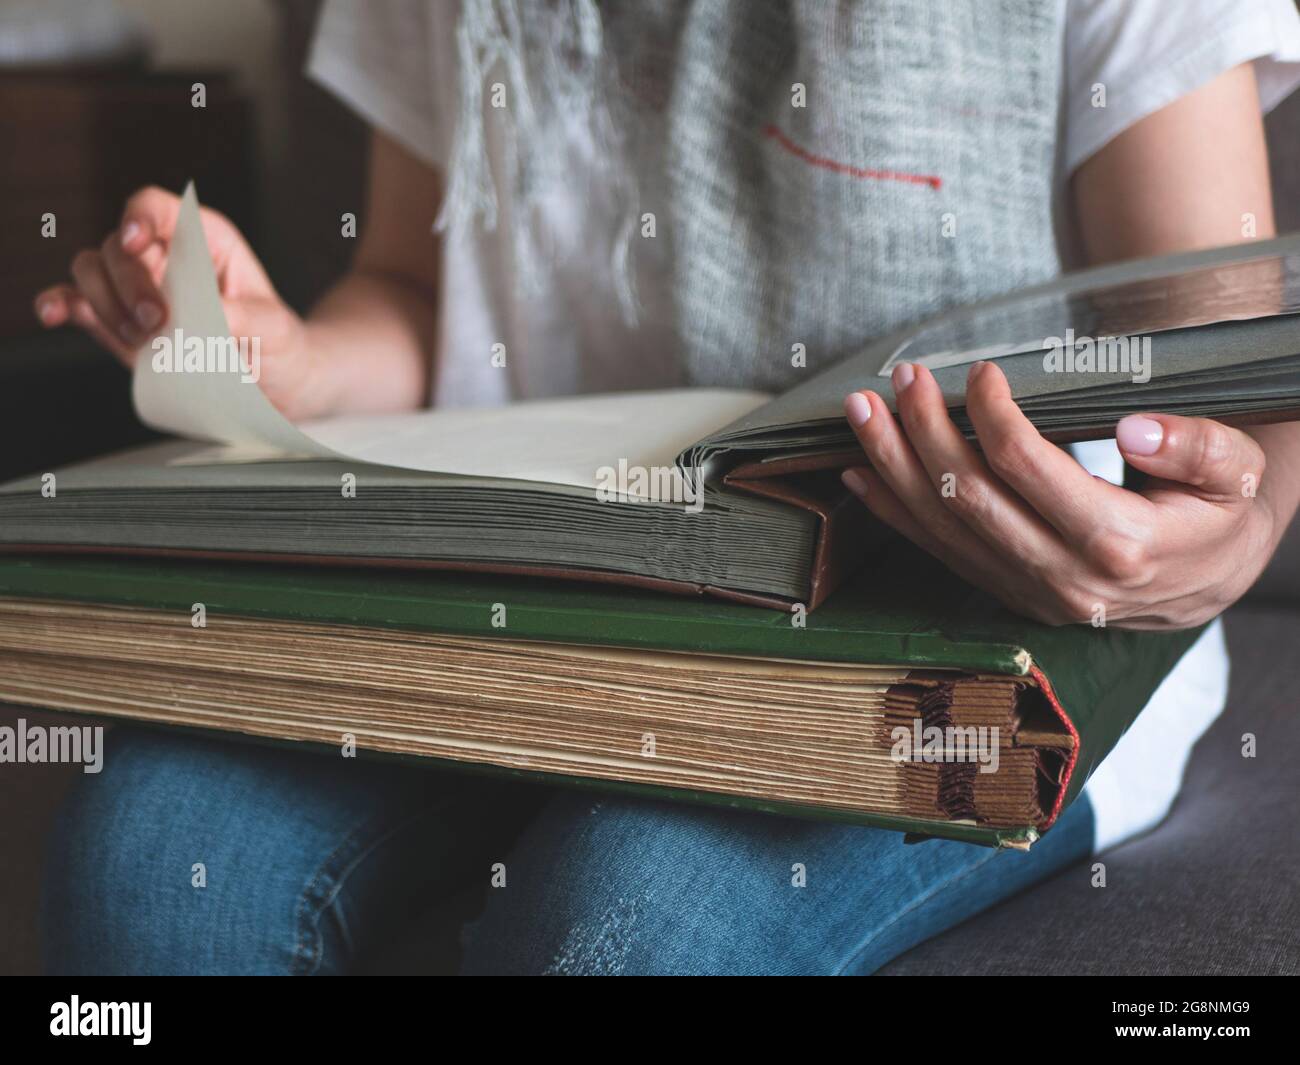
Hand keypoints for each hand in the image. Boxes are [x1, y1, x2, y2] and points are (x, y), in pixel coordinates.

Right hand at [34, 186, 322, 419]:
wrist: (278, 385)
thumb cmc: (282, 345)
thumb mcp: (276, 329)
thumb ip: (242, 317)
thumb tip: (204, 314)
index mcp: (204, 241)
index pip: (156, 208)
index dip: (139, 218)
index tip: (137, 244)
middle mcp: (165, 259)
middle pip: (117, 246)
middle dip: (128, 281)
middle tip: (158, 321)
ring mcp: (139, 291)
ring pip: (92, 272)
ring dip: (103, 303)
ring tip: (142, 339)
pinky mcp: (124, 325)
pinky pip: (80, 306)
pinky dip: (63, 306)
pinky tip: (56, 313)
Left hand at [841, 361, 1273, 630]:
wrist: (1208, 582)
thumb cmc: (1217, 514)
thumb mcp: (1235, 474)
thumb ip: (1196, 447)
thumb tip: (1136, 426)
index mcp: (1119, 544)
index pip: (1029, 469)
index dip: (993, 414)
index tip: (979, 371)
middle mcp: (1063, 577)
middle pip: (970, 496)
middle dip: (924, 432)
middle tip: (902, 379)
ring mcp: (1028, 590)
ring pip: (942, 525)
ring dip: (893, 465)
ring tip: (862, 413)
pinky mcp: (1006, 592)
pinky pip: (938, 550)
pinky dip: (894, 511)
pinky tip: (860, 474)